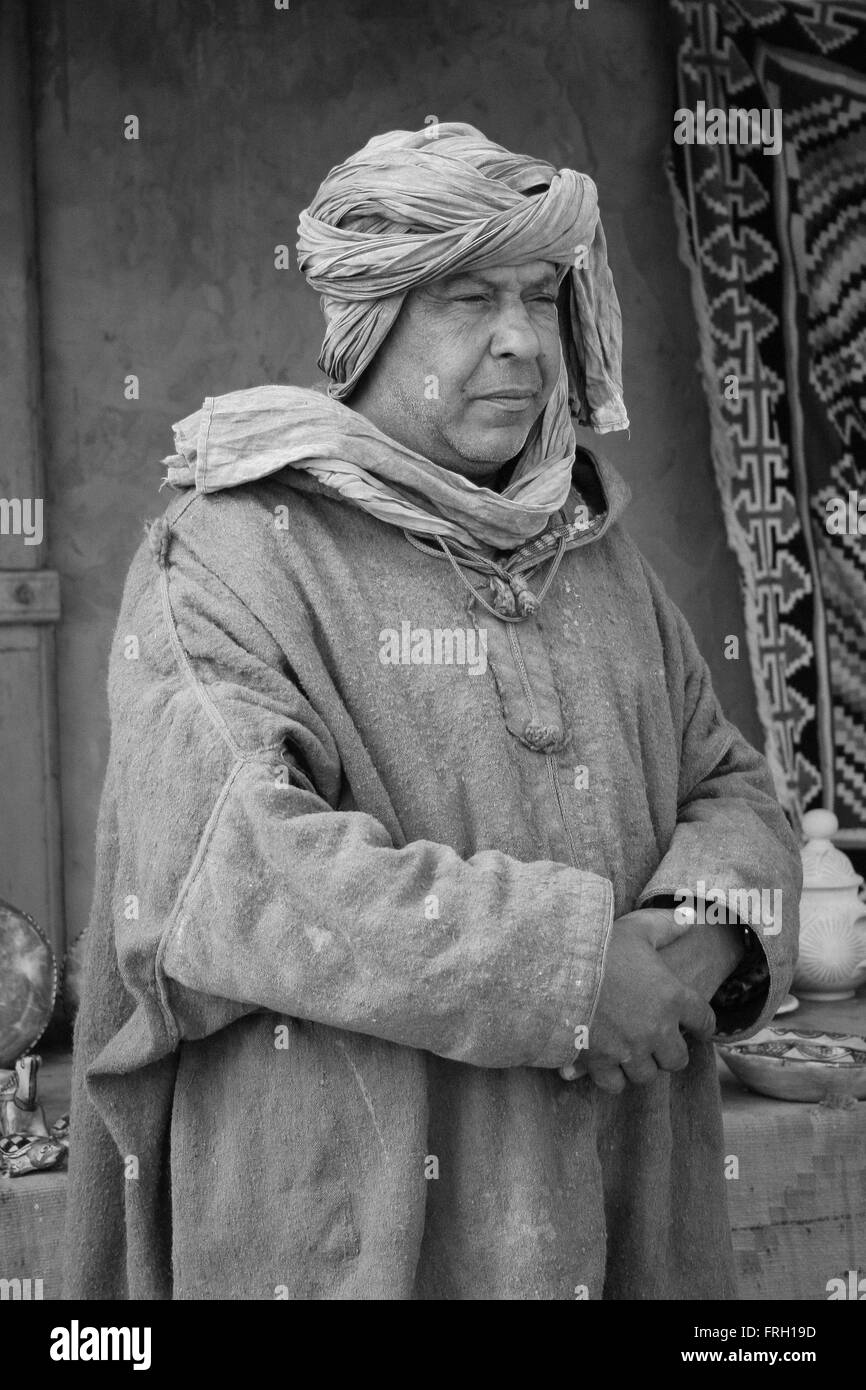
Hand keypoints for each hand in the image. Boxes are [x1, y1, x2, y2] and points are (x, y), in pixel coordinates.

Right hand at [560, 907, 715, 1093]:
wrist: (555, 967)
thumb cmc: (598, 945)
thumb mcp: (637, 928)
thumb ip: (667, 925)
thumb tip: (692, 917)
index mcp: (672, 997)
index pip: (704, 1021)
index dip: (703, 1024)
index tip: (697, 1026)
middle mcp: (657, 1029)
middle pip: (677, 1059)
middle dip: (670, 1051)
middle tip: (658, 1041)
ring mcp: (628, 1050)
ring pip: (647, 1075)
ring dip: (641, 1064)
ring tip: (631, 1052)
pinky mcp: (600, 1062)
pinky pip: (616, 1084)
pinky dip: (613, 1077)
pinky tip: (607, 1063)